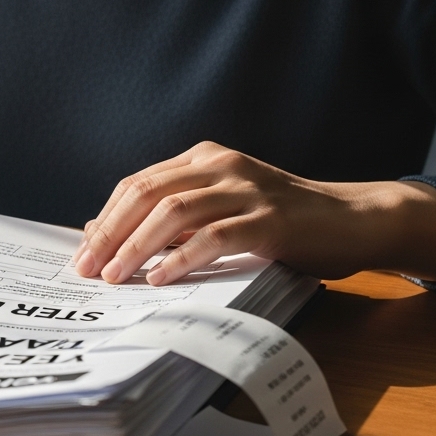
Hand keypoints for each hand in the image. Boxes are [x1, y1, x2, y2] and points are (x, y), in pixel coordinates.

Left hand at [72, 141, 435, 285]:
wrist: (352, 220)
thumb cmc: (281, 221)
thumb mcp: (220, 209)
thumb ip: (173, 216)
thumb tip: (106, 236)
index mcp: (202, 158)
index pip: (137, 185)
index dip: (105, 219)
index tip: (83, 253)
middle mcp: (219, 165)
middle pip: (147, 194)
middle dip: (111, 234)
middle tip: (89, 269)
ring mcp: (246, 189)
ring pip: (174, 212)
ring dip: (138, 247)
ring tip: (117, 277)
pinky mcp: (270, 218)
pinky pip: (215, 236)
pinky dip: (183, 258)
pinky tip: (162, 278)